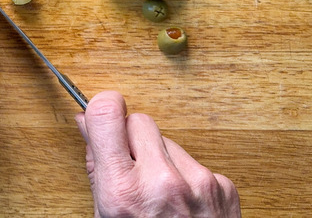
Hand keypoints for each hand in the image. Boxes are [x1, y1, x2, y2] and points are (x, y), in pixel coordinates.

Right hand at [75, 91, 240, 217]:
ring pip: (168, 141)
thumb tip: (88, 126)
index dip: (102, 107)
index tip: (101, 113)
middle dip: (130, 138)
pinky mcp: (223, 186)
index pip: (109, 114)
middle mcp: (163, 183)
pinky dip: (185, 177)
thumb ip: (98, 169)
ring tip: (158, 196)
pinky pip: (193, 162)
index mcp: (124, 193)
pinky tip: (181, 204)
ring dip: (159, 159)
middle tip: (128, 165)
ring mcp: (198, 183)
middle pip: (139, 121)